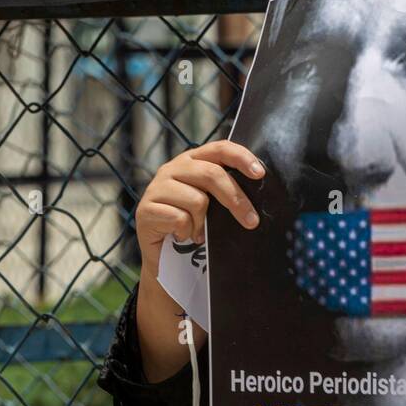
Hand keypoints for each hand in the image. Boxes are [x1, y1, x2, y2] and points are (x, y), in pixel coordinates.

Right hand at [134, 139, 265, 273]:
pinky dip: (188, 233)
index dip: (241, 157)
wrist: (163, 256)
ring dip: (204, 224)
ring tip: (199, 232)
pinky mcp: (145, 209)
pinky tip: (183, 237)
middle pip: (211, 174)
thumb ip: (225, 189)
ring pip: (197, 200)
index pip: (219, 148)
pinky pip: (180, 219)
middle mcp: (173, 168)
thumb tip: (258, 187)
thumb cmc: (194, 225)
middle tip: (252, 221)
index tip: (260, 174)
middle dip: (236, 199)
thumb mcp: (213, 203)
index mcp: (192, 160)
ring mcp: (156, 187)